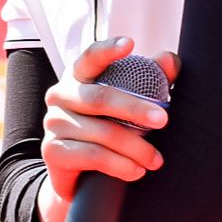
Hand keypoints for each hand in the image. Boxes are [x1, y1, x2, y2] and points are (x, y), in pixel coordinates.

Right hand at [38, 36, 178, 221]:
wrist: (80, 177)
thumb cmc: (107, 132)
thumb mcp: (129, 106)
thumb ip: (150, 81)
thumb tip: (169, 61)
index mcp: (78, 77)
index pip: (90, 57)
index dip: (108, 50)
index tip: (129, 44)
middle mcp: (60, 95)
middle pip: (100, 98)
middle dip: (135, 109)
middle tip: (163, 120)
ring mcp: (53, 123)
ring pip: (102, 132)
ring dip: (135, 147)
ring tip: (155, 160)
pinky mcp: (52, 151)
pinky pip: (93, 156)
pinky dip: (120, 165)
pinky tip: (136, 171)